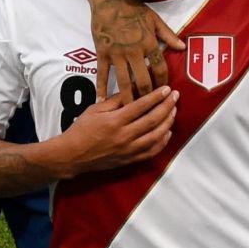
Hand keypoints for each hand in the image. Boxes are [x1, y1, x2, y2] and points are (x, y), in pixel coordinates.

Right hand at [55, 86, 178, 175]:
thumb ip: (115, 100)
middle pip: (152, 120)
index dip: (156, 96)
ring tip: (174, 111)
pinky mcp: (129, 160)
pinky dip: (162, 142)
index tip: (167, 89)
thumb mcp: (95, 109)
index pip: (141, 106)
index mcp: (114, 121)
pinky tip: (167, 132)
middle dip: (167, 107)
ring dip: (168, 122)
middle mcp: (124, 136)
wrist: (72, 155)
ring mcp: (128, 150)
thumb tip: (133, 88)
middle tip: (176, 96)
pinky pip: (151, 151)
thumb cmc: (81, 129)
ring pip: (156, 136)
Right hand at [90, 0, 185, 102]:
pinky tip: (102, 100)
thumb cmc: (134, 9)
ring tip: (130, 112)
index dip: (163, 83)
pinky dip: (101, 88)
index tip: (164, 95)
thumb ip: (168, 36)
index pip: (159, 69)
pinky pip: (102, 73)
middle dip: (147, 97)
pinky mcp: (102, 53)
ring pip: (124, 81)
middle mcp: (134, 51)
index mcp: (149, 43)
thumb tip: (182, 47)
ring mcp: (117, 53)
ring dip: (128, 98)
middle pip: (143, 80)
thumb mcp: (155, 20)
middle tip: (149, 111)